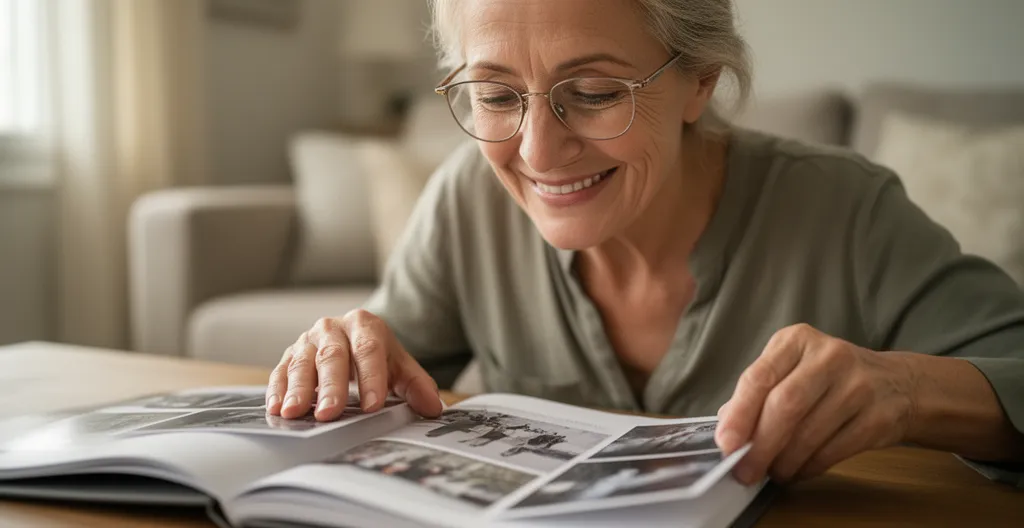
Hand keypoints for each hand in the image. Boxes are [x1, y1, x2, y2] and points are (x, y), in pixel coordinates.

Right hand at [265, 310, 442, 420]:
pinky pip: (280, 371)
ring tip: (295, 412)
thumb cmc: (375, 357)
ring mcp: (308, 341)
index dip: (371, 378)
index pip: (369, 350)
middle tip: (330, 413)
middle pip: (333, 355)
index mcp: (364, 325)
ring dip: (298, 389)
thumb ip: (417, 386)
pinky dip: (277, 390)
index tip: (373, 405)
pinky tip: (276, 408)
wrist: (351, 339)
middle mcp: (333, 328)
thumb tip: (433, 408)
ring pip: (302, 363)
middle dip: (331, 386)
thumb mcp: (400, 367)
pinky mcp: (289, 355)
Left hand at [715, 324, 917, 483]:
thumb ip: (759, 392)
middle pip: (785, 405)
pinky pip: (833, 450)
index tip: (725, 443)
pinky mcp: (878, 416)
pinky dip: (808, 467)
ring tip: (772, 472)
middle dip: (760, 445)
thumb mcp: (792, 368)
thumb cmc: (830, 378)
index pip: (759, 376)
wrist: (897, 384)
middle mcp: (829, 356)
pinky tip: (798, 470)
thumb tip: (726, 425)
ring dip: (784, 461)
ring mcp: (858, 385)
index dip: (739, 414)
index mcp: (797, 340)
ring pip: (809, 433)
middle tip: (745, 470)